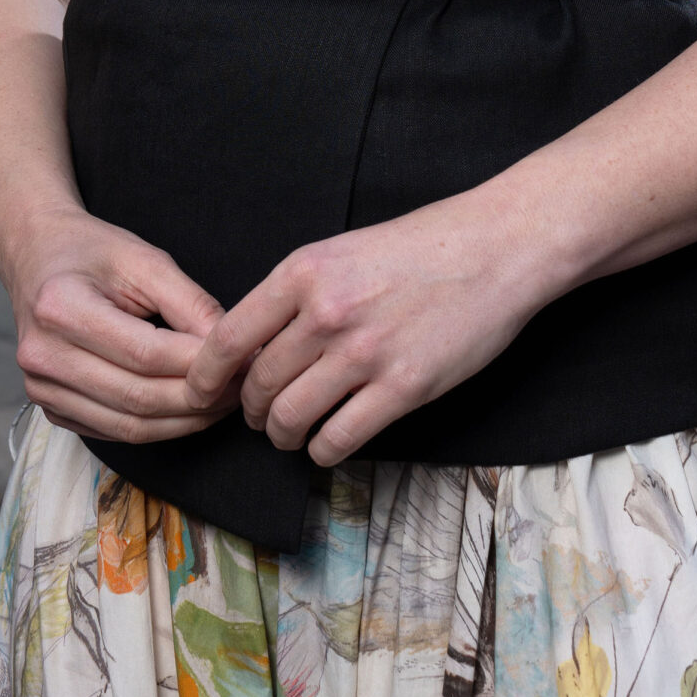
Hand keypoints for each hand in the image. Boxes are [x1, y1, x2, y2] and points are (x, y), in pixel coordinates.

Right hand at [8, 208, 241, 444]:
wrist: (37, 256)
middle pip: (137, 397)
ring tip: (223, 403)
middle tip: (242, 388)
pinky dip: (157, 428)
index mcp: (60, 308)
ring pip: (128, 427)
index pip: (145, 353)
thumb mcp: (145, 259)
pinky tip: (187, 411)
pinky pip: (113, 432)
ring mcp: (41, 388)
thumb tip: (230, 351)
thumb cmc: (92, 251)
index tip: (242, 361)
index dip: (198, 364)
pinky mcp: (49, 408)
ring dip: (183, 422)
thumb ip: (190, 303)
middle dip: (199, 400)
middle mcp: (42, 356)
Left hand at [184, 191, 546, 468]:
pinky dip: (323, 450)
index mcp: (304, 271)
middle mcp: (326, 312)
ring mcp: (364, 353)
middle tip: (261, 415)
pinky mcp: (403, 388)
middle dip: (251, 410)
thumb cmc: (422, 245)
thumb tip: (254, 344)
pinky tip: (330, 441)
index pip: (227, 340)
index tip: (200, 395)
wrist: (495, 247)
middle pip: (258, 386)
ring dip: (283, 436)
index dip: (204, 378)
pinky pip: (338, 439)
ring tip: (292, 432)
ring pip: (290, 419)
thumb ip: (297, 293)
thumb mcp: (343, 249)